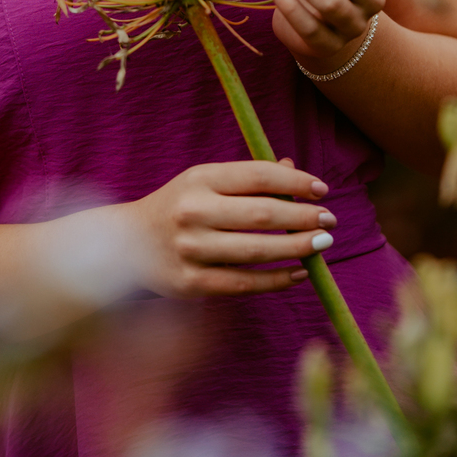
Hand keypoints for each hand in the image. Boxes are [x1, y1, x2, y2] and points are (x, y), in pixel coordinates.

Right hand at [124, 159, 336, 297]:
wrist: (127, 243)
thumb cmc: (179, 206)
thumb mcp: (205, 182)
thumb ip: (249, 178)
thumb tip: (297, 172)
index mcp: (199, 178)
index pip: (258, 176)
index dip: (295, 182)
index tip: (321, 190)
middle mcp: (193, 211)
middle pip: (262, 215)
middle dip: (303, 218)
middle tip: (329, 221)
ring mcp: (191, 249)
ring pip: (256, 252)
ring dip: (296, 249)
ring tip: (321, 245)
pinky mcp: (191, 283)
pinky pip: (244, 283)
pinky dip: (276, 280)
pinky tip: (299, 273)